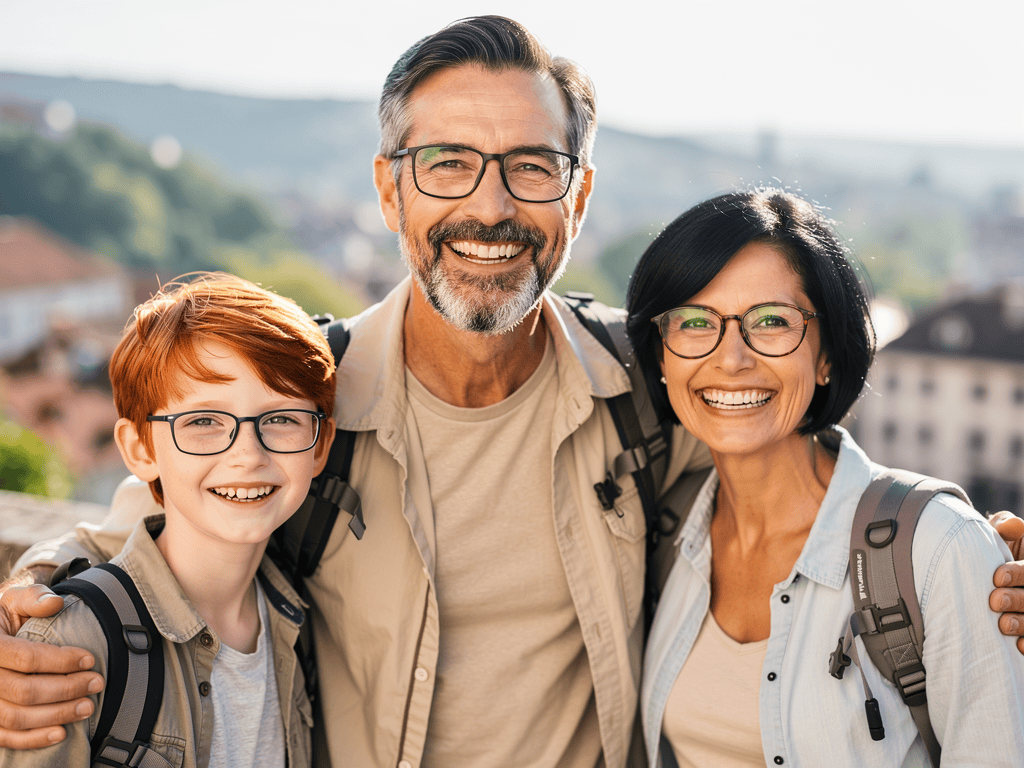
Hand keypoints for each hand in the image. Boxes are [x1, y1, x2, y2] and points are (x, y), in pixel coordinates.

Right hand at [0, 583, 103, 748]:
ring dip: (56, 715)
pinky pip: (4, 738)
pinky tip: (60, 732)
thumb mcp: (14, 601)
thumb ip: (33, 598)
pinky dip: (33, 739)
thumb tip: (53, 604)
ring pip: (16, 717)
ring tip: (87, 706)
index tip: (90, 659)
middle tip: (96, 683)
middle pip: (24, 691)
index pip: (26, 658)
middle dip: (66, 689)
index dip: (61, 660)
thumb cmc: (3, 619)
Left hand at [988, 511, 1023, 654]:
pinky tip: (1018, 646)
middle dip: (1018, 599)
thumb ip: (1005, 526)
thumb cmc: (995, 550)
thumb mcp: (1000, 534)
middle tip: (995, 601)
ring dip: (1022, 623)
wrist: (986, 575)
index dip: (1018, 573)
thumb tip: (1013, 526)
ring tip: (1002, 625)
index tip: (996, 577)